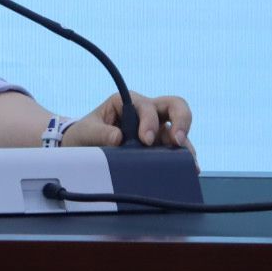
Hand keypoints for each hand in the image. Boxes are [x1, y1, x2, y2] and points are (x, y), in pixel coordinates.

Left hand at [64, 91, 194, 159]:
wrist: (82, 148)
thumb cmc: (85, 133)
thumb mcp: (87, 131)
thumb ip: (100, 133)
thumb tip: (118, 138)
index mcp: (128, 101)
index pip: (147, 106)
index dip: (149, 121)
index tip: (145, 140)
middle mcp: (146, 112)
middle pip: (175, 106)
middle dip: (181, 120)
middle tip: (177, 141)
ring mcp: (155, 129)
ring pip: (179, 130)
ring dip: (185, 144)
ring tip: (187, 162)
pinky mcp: (159, 146)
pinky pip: (177, 149)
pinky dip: (184, 158)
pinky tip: (189, 169)